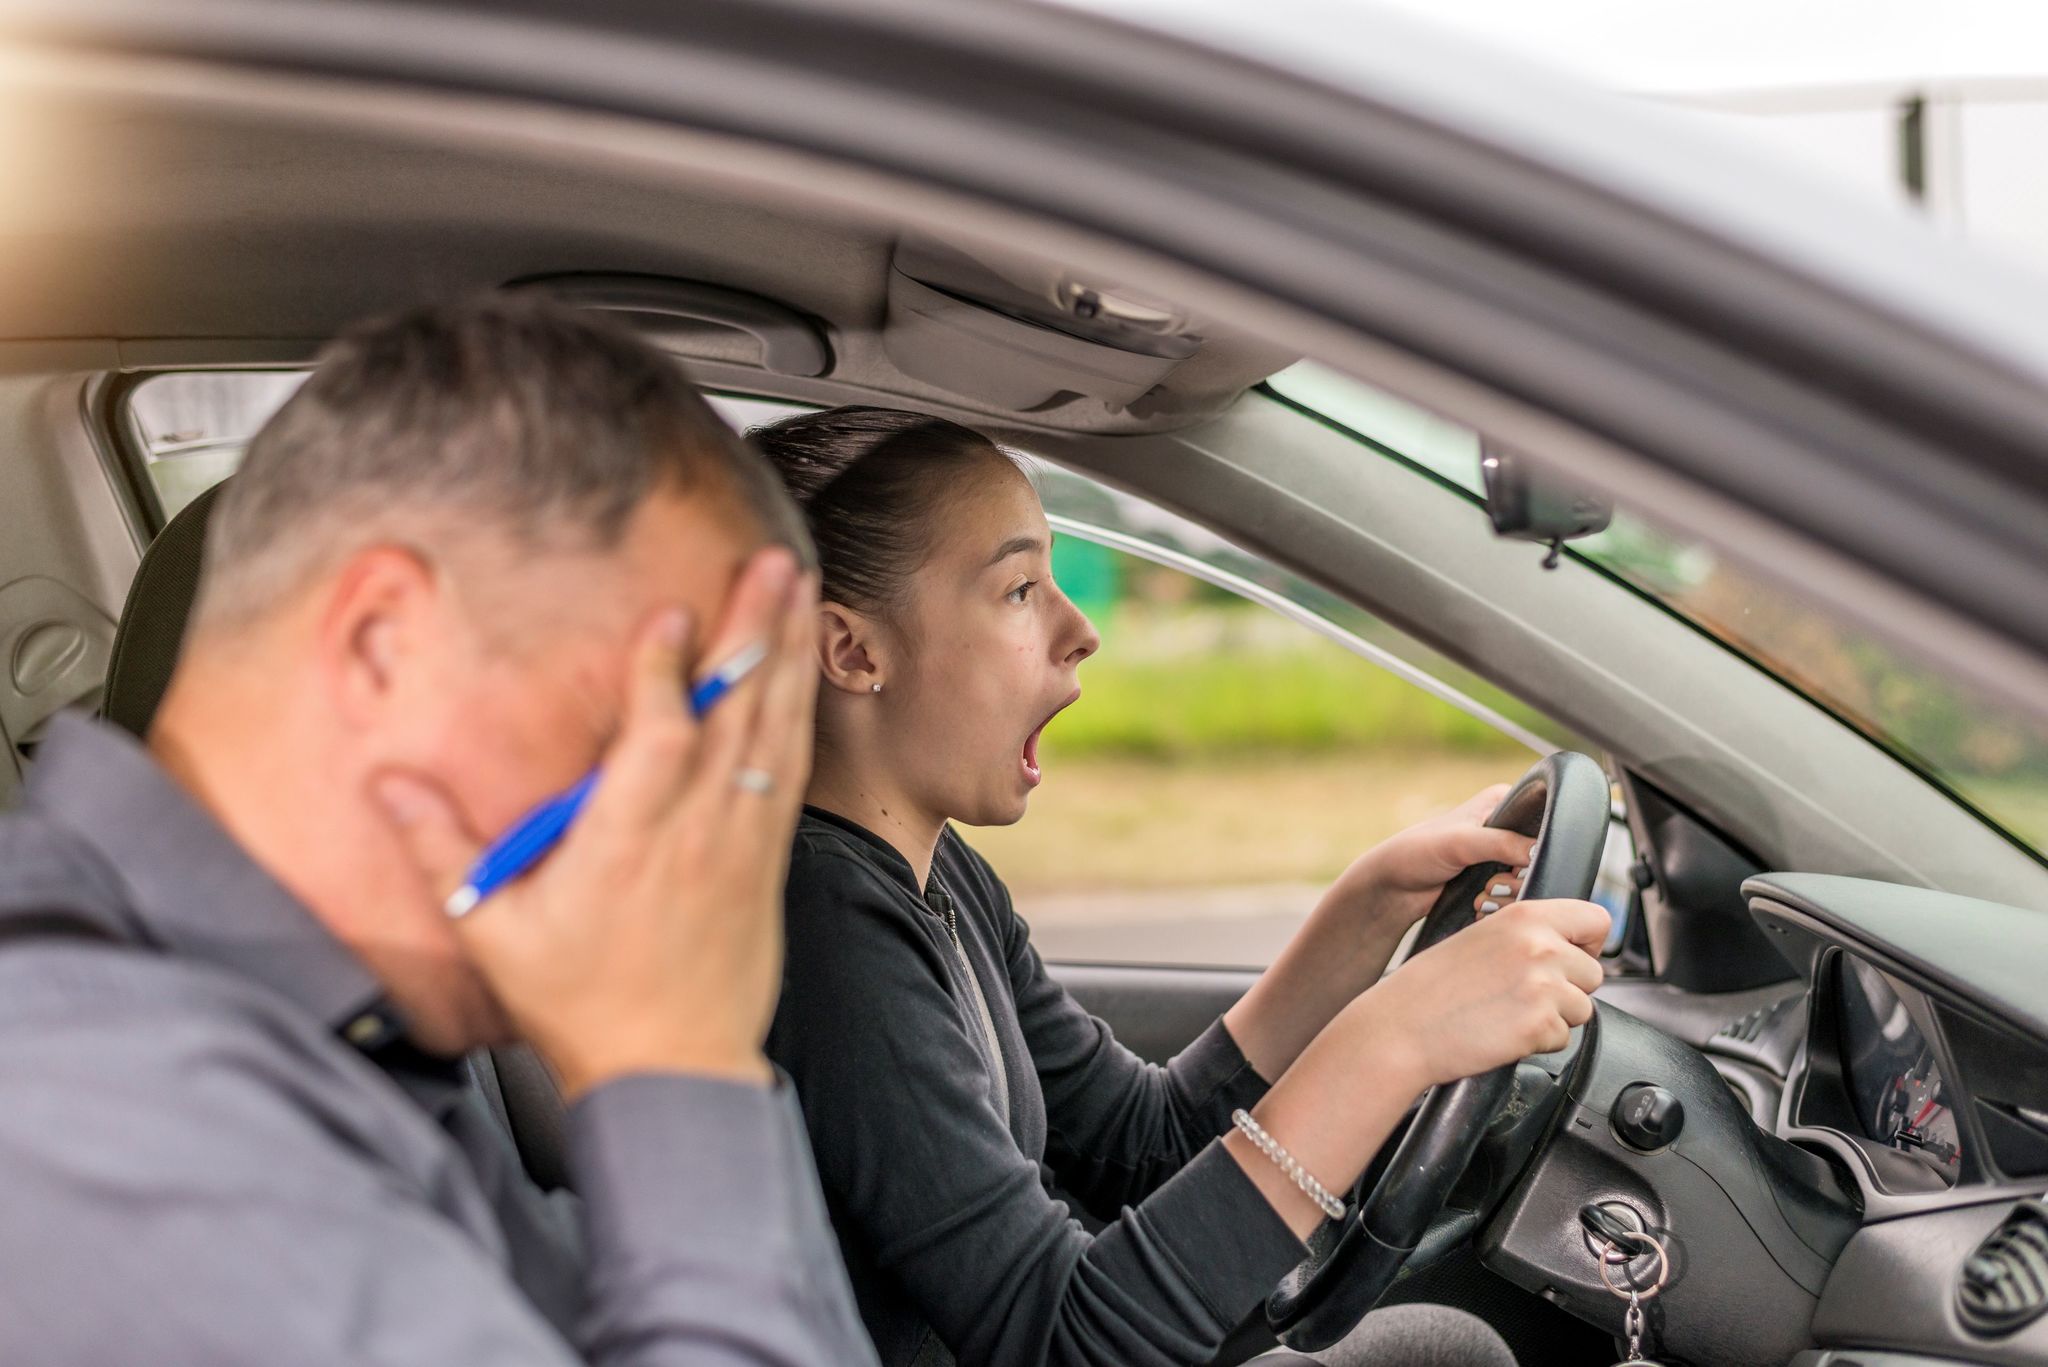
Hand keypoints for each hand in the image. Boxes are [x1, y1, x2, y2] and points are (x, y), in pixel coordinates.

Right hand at [375, 548, 820, 1095]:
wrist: (675, 1071)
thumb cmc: (582, 1005)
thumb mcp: (494, 932)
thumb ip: (440, 850)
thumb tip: (386, 782)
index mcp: (628, 844)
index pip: (657, 740)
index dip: (664, 674)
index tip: (668, 612)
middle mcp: (697, 832)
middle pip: (734, 716)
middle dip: (753, 632)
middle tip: (768, 564)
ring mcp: (742, 841)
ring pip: (775, 731)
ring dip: (787, 655)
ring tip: (796, 587)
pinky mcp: (768, 856)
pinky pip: (792, 766)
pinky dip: (799, 708)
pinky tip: (804, 668)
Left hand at [1314, 784, 1534, 934]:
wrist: (1394, 888)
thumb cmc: (1416, 853)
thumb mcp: (1461, 842)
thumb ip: (1501, 843)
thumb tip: (1539, 852)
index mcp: (1502, 802)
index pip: (1543, 821)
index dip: (1536, 848)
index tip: (1516, 865)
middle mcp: (1506, 827)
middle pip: (1541, 857)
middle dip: (1518, 879)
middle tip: (1492, 884)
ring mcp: (1501, 856)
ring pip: (1530, 881)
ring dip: (1507, 896)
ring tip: (1481, 897)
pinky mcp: (1494, 880)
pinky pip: (1516, 897)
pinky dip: (1501, 906)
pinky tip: (1480, 906)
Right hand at [1351, 897, 1608, 1090]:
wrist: (1401, 1027)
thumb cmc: (1431, 988)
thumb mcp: (1481, 937)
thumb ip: (1527, 936)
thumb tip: (1570, 949)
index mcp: (1525, 916)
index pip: (1596, 918)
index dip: (1588, 942)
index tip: (1573, 955)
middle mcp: (1540, 946)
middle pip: (1593, 972)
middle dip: (1568, 989)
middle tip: (1524, 996)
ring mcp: (1542, 986)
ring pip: (1583, 1008)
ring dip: (1554, 1017)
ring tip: (1510, 1014)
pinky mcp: (1539, 1025)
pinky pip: (1563, 1038)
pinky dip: (1539, 1042)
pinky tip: (1504, 1032)